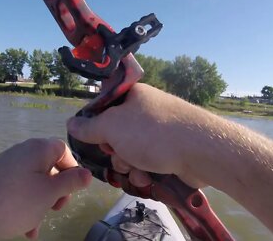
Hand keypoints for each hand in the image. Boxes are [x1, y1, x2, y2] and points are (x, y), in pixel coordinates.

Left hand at [0, 138, 90, 239]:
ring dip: (41, 204)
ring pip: (35, 184)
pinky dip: (25, 206)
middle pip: (50, 168)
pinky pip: (19, 191)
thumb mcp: (48, 194)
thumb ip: (71, 182)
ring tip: (35, 225)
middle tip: (55, 209)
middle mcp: (22, 153)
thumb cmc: (12, 202)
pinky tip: (25, 228)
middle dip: (56, 192)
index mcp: (38, 149)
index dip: (72, 170)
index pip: (64, 151)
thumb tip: (87, 173)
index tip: (73, 190)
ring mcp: (7, 167)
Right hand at [67, 83, 208, 188]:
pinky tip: (147, 176)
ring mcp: (161, 131)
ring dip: (128, 164)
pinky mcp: (171, 151)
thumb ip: (89, 127)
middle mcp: (147, 111)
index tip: (96, 137)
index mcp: (134, 96)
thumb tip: (71, 123)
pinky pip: (148, 161)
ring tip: (136, 168)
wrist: (201, 150)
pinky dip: (144, 170)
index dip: (97, 124)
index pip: (105, 107)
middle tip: (118, 154)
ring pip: (131, 150)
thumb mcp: (112, 127)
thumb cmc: (152, 132)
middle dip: (114, 150)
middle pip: (117, 133)